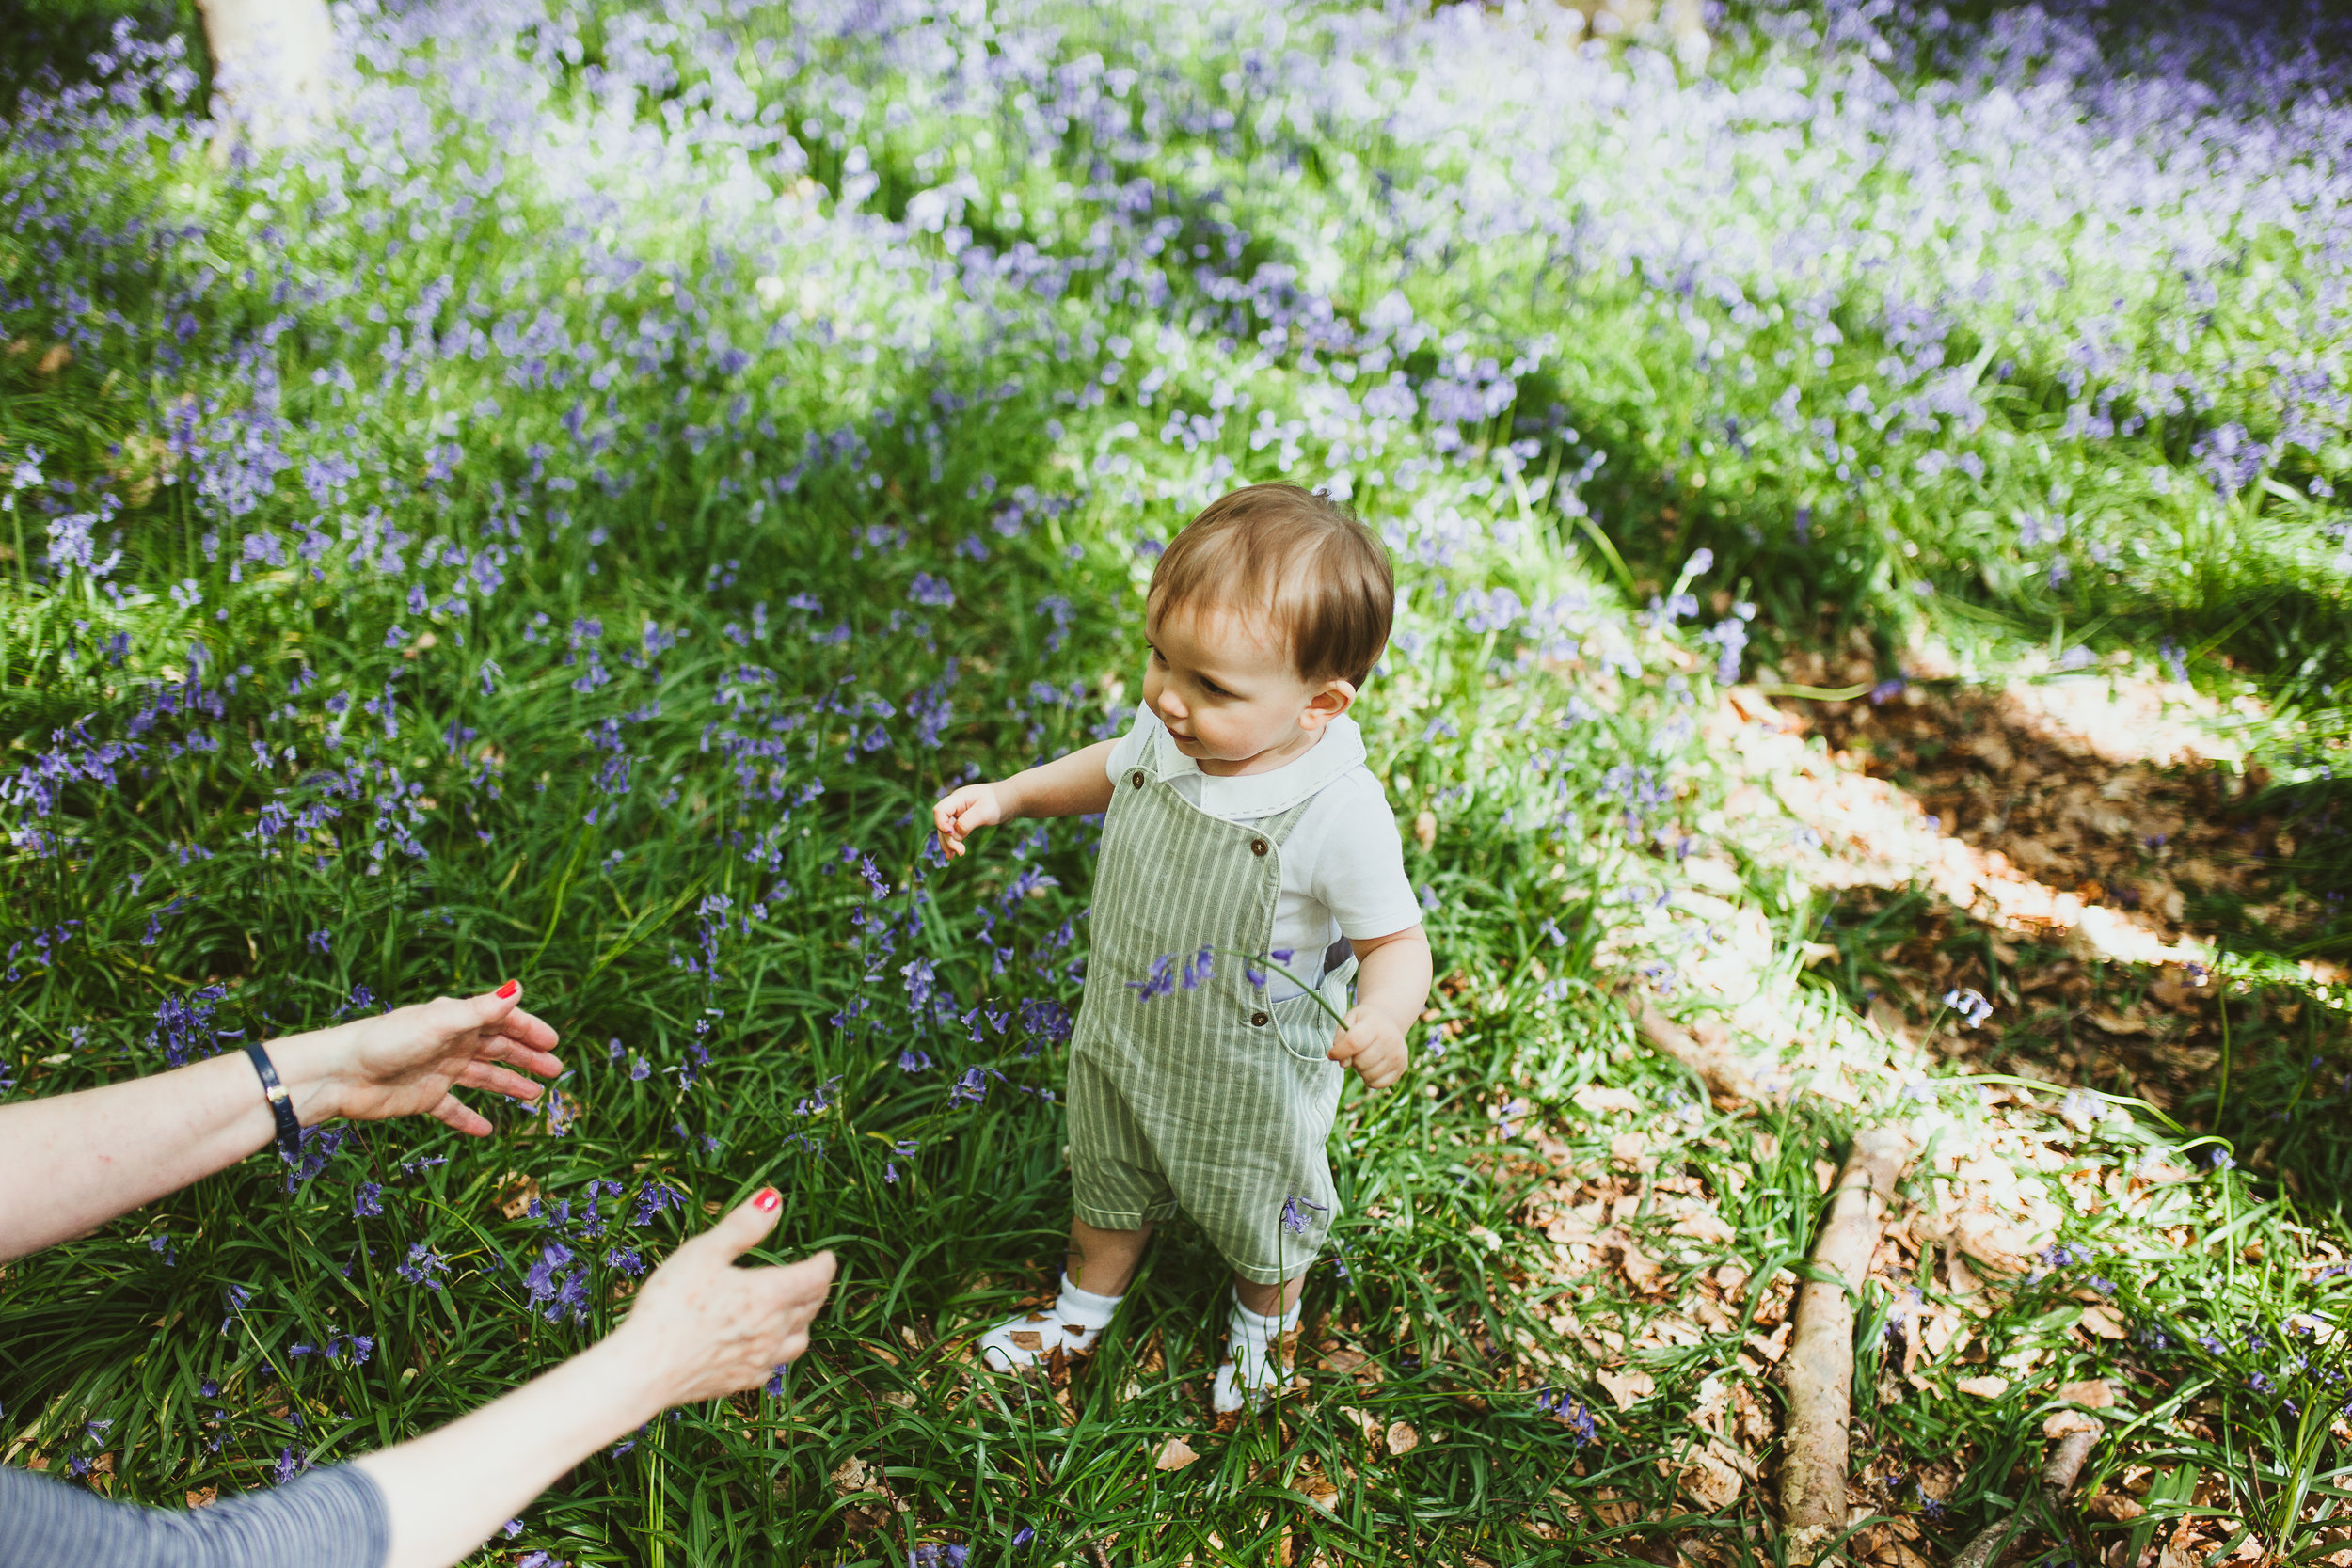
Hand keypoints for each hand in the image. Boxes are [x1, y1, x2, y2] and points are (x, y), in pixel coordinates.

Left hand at [274, 984, 563, 1134]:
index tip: (555, 1043)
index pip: (502, 1021)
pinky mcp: (423, 1098)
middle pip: (497, 1049)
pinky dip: (470, 1119)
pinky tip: (488, 1130)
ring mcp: (438, 1071)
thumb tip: (519, 989)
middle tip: (555, 1071)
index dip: (530, 1030)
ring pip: (482, 1077)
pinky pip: (454, 1109)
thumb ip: (480, 1010)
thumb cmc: (385, 1042)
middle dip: (527, 1058)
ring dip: (508, 1085)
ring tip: (534, 1097)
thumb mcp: (438, 1023)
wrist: (338, 1076)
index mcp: (455, 1019)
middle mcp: (450, 1043)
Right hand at [607, 1189, 837, 1406]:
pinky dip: (779, 1351)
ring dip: (804, 1322)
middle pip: (811, 1308)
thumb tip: (774, 1199)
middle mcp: (773, 1331)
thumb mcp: (704, 1253)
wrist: (644, 1370)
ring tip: (797, 1312)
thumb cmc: (670, 1306)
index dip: (825, 1264)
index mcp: (769, 1295)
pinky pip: (774, 1366)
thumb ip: (742, 1227)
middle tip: (815, 1278)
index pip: (815, 1278)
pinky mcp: (740, 1383)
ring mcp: (759, 1361)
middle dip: (817, 1289)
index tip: (827, 1257)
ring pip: (799, 1340)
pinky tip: (766, 1349)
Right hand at [932, 780, 1006, 860]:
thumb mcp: (984, 812)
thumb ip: (967, 823)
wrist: (1011, 799)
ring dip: (948, 843)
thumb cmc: (998, 802)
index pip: (940, 810)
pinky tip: (956, 852)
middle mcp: (955, 805)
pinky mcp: (965, 820)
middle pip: (942, 823)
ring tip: (952, 857)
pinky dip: (954, 842)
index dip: (941, 823)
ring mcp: (959, 813)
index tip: (951, 834)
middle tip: (960, 852)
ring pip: (947, 830)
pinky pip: (955, 832)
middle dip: (948, 839)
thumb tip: (954, 836)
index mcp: (958, 798)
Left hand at [1327, 1003, 1407, 1088]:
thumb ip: (1340, 1040)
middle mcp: (1390, 1039)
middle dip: (1351, 1061)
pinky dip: (1370, 1080)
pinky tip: (1370, 1068)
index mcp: (1375, 1024)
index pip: (1353, 1042)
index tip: (1332, 1054)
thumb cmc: (1364, 1022)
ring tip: (1364, 1058)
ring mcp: (1398, 1054)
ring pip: (1369, 1075)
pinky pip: (1379, 1084)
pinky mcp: (1402, 1067)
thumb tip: (1344, 1064)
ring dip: (1360, 1070)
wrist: (1388, 1021)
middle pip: (1361, 1061)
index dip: (1339, 1052)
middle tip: (1354, 1053)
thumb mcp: (1348, 1021)